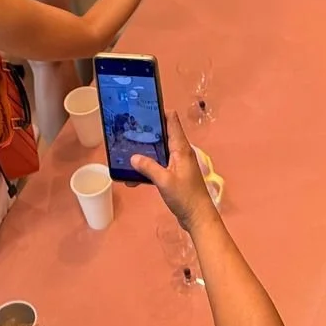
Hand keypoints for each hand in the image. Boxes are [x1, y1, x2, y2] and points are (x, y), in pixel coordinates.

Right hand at [130, 112, 215, 230]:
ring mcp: (178, 164)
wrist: (198, 217)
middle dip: (147, 130)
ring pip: (159, 150)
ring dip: (146, 150)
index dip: (159, 111)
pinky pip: (159, 165)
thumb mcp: (164, 181)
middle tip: (128, 128)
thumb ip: (148, 167)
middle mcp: (180, 152)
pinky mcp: (174, 175)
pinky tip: (134, 174)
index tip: (143, 108)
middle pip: (163, 134)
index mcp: (181, 148)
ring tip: (127, 149)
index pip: (172, 121)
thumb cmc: (185, 196)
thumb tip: (133, 156)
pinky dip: (148, 166)